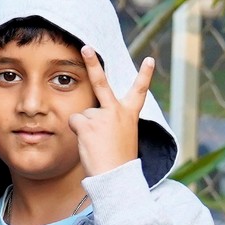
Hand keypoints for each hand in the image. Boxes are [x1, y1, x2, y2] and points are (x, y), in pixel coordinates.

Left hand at [70, 46, 153, 177]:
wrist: (117, 178)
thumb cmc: (119, 162)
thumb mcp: (123, 138)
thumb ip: (111, 122)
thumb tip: (90, 116)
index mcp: (130, 115)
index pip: (139, 91)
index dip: (145, 75)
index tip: (150, 60)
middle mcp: (116, 111)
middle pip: (101, 82)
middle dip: (92, 62)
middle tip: (85, 46)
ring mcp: (101, 115)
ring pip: (84, 115)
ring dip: (86, 129)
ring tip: (97, 145)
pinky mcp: (87, 124)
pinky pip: (74, 122)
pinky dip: (77, 133)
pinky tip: (88, 144)